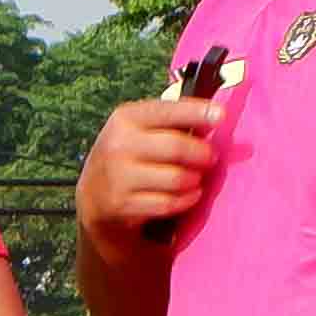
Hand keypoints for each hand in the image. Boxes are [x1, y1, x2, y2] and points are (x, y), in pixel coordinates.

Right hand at [77, 91, 225, 242]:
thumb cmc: (130, 155)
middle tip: (210, 157)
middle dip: (202, 154)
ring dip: (194, 180)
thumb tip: (214, 117)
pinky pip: (169, 203)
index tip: (221, 116)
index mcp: (126, 118)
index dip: (198, 112)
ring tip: (195, 177)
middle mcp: (118, 144)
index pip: (168, 111)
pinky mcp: (121, 204)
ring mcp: (118, 176)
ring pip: (177, 179)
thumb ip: (171, 121)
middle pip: (177, 147)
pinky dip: (185, 200)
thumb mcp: (139, 129)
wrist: (94, 195)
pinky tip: (188, 194)